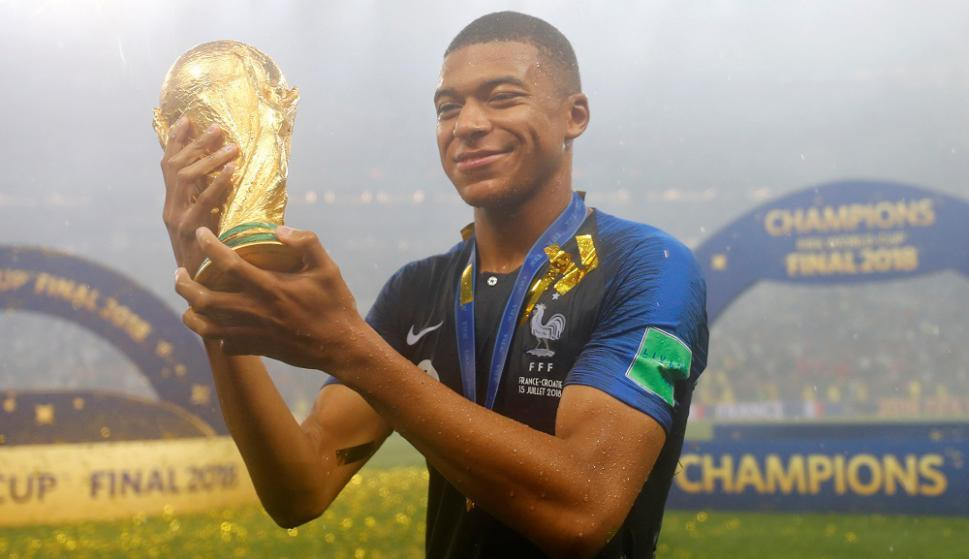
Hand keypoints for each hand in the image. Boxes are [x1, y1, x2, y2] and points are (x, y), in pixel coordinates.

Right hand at [160, 116, 239, 274]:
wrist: (202, 295)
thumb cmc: (214, 261)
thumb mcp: (212, 228)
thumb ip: (217, 207)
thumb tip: (236, 181)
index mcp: (174, 206)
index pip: (170, 166)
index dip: (176, 141)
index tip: (186, 119)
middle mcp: (170, 210)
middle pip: (176, 166)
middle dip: (195, 143)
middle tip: (217, 128)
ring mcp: (176, 221)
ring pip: (186, 178)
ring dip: (209, 158)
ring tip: (231, 146)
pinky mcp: (188, 233)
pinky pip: (202, 202)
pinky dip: (217, 184)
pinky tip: (232, 171)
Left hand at [174, 226, 365, 370]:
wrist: (342, 347)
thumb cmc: (336, 304)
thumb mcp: (328, 268)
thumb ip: (307, 242)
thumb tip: (279, 229)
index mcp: (271, 288)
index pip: (228, 264)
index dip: (209, 246)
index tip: (201, 234)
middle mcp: (255, 312)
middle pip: (204, 300)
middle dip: (184, 284)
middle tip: (180, 271)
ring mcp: (253, 334)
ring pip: (206, 327)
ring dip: (190, 312)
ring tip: (188, 299)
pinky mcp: (256, 349)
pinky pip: (223, 344)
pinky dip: (215, 334)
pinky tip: (217, 324)